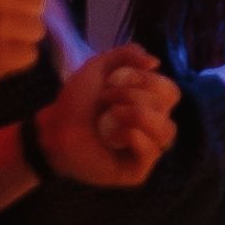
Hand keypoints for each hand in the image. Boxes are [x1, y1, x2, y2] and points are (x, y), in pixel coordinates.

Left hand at [38, 48, 179, 188]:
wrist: (53, 128)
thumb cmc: (75, 103)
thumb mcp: (98, 67)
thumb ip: (126, 54)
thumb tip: (155, 62)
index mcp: (148, 105)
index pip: (171, 92)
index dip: (149, 81)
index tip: (117, 80)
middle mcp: (152, 127)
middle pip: (167, 108)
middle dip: (133, 96)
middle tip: (105, 99)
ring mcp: (146, 150)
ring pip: (166, 130)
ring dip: (135, 115)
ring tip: (110, 117)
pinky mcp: (137, 170)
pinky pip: (151, 151)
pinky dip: (133, 137)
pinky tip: (114, 136)